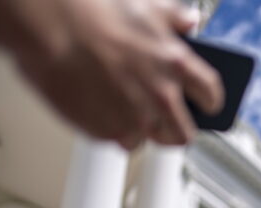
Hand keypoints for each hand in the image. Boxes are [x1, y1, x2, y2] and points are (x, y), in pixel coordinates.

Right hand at [12, 0, 223, 148]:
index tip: (207, 106)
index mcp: (176, 65)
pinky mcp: (107, 132)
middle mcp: (162, 97)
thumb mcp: (144, 5)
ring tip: (122, 110)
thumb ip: (173, 17)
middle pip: (183, 135)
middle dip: (177, 131)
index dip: (211, 103)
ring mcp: (135, 119)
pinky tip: (96, 106)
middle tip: (166, 124)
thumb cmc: (92, 10)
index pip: (211, 96)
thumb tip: (189, 22)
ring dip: (139, 130)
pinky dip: (109, 129)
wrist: (48, 26)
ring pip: (148, 141)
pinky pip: (116, 140)